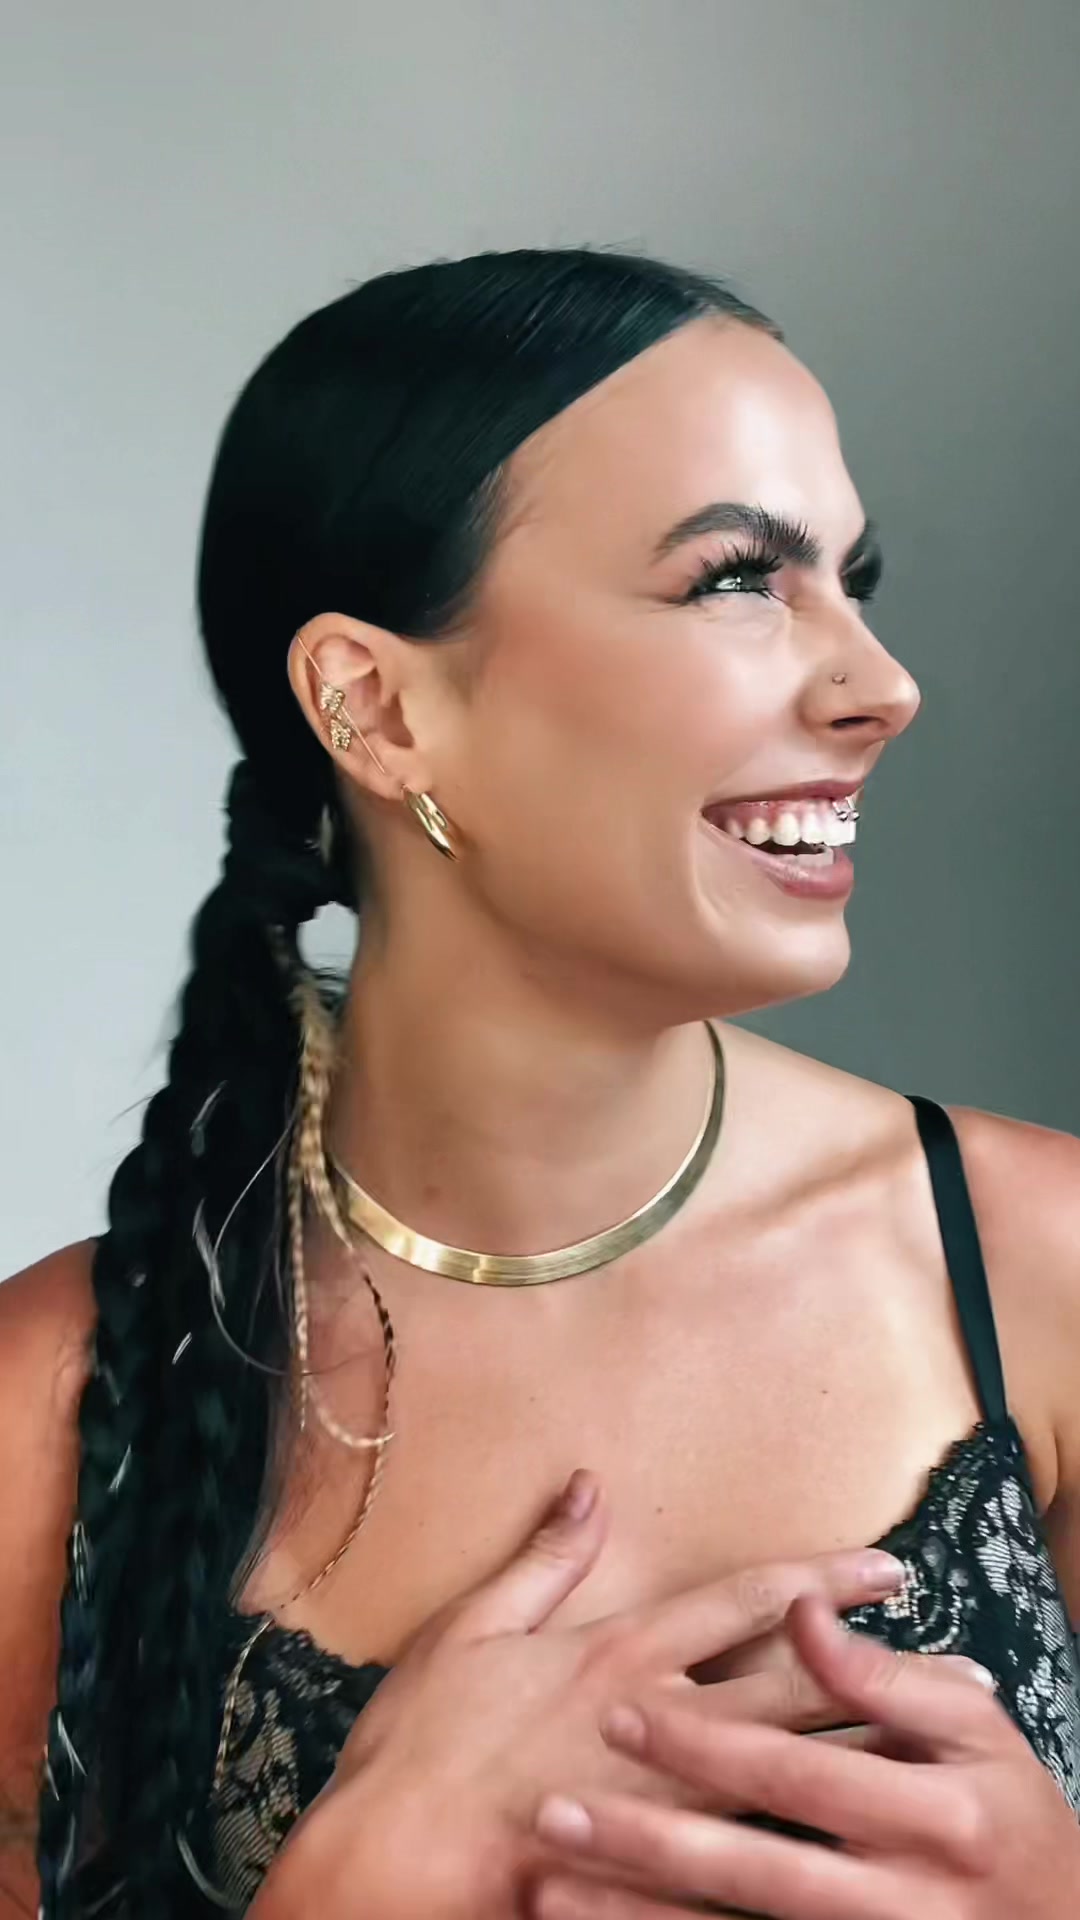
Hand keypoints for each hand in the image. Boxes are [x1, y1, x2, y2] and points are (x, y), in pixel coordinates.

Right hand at [249, 1474, 906, 1919]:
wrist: (382, 1861)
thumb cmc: (419, 1743)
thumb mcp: (471, 1626)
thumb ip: (544, 1557)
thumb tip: (591, 1484)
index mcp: (622, 1653)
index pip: (748, 1604)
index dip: (823, 1583)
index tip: (888, 1571)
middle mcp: (661, 1720)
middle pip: (802, 1688)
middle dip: (885, 1673)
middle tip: (965, 1668)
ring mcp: (666, 1806)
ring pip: (800, 1778)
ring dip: (872, 1759)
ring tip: (940, 1755)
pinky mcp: (657, 1875)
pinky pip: (755, 1867)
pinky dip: (812, 1851)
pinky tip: (863, 1853)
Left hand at [532, 1591, 1079, 1918]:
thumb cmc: (1010, 1817)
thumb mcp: (974, 1734)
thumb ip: (884, 1676)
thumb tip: (801, 1610)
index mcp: (929, 1818)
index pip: (794, 1774)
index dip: (705, 1745)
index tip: (618, 1713)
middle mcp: (899, 1901)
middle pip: (749, 1869)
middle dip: (645, 1842)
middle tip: (552, 1811)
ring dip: (636, 1918)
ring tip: (546, 1894)